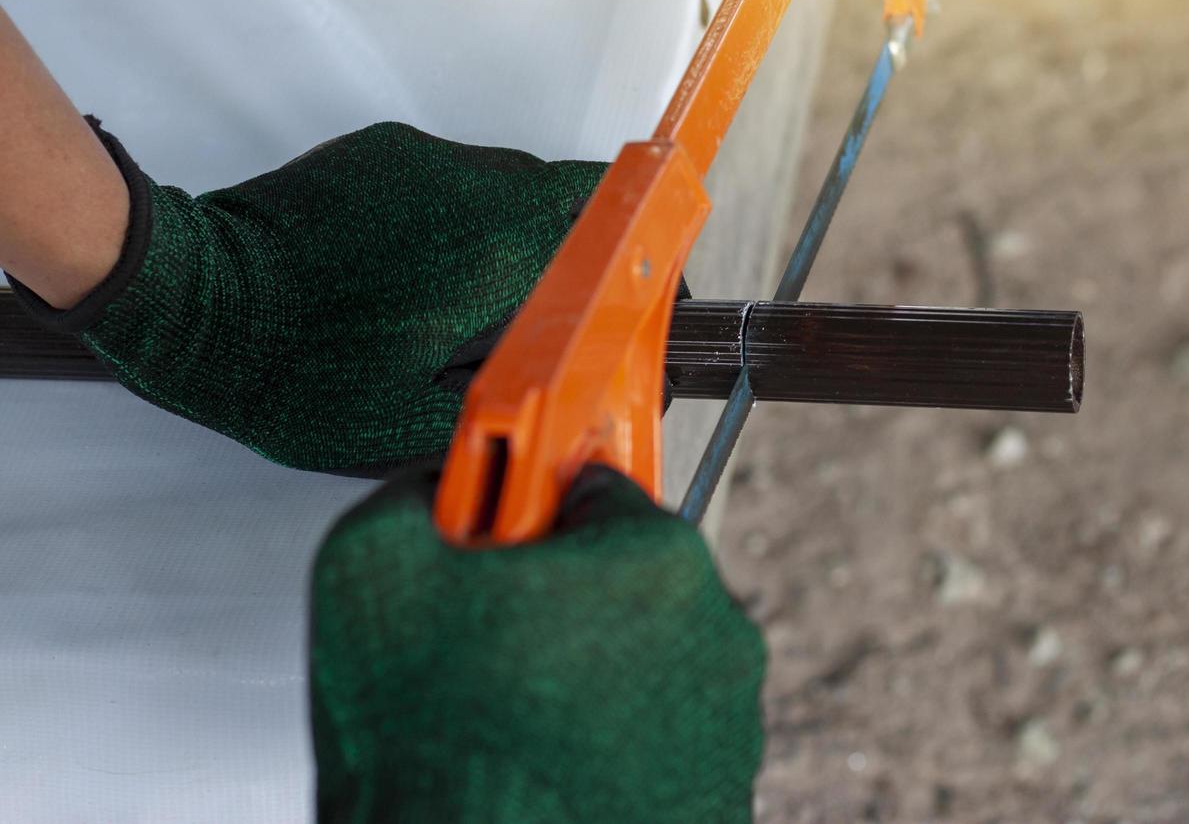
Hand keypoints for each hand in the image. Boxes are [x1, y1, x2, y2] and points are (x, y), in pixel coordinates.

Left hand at [7, 120, 605, 473]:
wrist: (189, 304)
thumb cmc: (291, 369)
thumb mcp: (413, 423)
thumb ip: (507, 408)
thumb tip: (563, 412)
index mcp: (493, 247)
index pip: (609, 210)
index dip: (641, 242)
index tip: (645, 280)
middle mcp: (468, 185)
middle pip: (565, 197)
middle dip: (574, 252)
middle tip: (547, 314)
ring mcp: (419, 159)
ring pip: (506, 187)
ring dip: (511, 239)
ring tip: (465, 307)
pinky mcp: (377, 152)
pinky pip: (449, 179)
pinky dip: (456, 223)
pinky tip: (411, 277)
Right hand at [309, 462, 765, 822]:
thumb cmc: (433, 748)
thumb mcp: (369, 565)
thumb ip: (415, 492)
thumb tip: (434, 490)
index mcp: (656, 558)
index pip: (592, 487)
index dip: (525, 513)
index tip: (498, 537)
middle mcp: (720, 637)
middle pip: (626, 579)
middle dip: (559, 597)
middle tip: (487, 638)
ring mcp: (729, 727)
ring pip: (646, 664)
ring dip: (586, 674)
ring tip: (509, 713)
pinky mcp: (720, 797)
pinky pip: (660, 742)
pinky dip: (611, 744)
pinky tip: (543, 760)